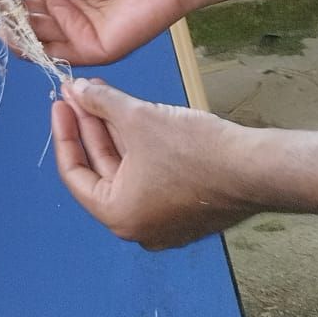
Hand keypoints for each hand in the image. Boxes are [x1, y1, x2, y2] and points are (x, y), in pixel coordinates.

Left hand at [52, 78, 258, 248]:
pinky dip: (138, 145)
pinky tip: (131, 111)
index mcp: (118, 215)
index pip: (74, 173)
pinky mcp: (186, 209)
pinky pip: (151, 174)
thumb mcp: (138, 118)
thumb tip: (76, 90)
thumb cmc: (195, 150)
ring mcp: (164, 221)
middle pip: (102, 169)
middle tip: (78, 93)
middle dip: (90, 126)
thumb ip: (100, 103)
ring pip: (128, 169)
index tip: (60, 103)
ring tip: (101, 94)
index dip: (65, 133)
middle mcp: (138, 226)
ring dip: (113, 131)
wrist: (257, 169)